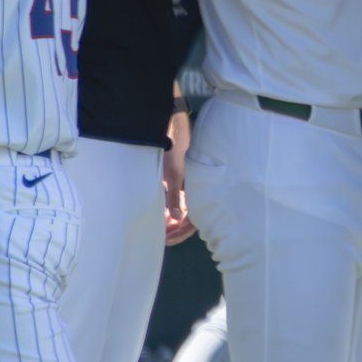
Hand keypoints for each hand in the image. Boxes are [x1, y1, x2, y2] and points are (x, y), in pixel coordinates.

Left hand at [161, 110, 194, 244]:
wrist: (172, 121)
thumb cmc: (175, 145)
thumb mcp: (172, 171)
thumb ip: (174, 195)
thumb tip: (175, 217)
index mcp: (200, 187)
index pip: (194, 219)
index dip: (182, 232)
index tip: (167, 240)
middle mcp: (197, 187)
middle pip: (190, 217)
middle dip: (177, 229)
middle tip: (162, 238)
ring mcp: (190, 182)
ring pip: (185, 209)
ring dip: (173, 220)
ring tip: (161, 227)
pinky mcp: (182, 175)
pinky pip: (180, 199)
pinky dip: (171, 208)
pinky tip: (162, 212)